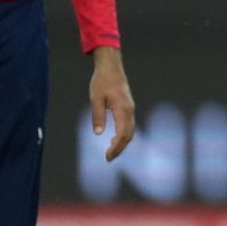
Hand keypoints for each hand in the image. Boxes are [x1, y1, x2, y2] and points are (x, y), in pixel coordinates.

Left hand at [89, 47, 135, 161]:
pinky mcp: (128, 107)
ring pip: (130, 131)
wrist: (111, 67)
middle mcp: (130, 111)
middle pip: (129, 135)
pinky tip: (113, 138)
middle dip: (120, 149)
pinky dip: (123, 135)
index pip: (122, 134)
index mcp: (122, 109)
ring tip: (111, 151)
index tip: (106, 156)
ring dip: (122, 143)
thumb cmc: (102, 81)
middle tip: (108, 158)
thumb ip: (98, 116)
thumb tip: (98, 133)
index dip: (115, 148)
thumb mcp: (96, 99)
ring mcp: (130, 109)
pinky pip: (129, 125)